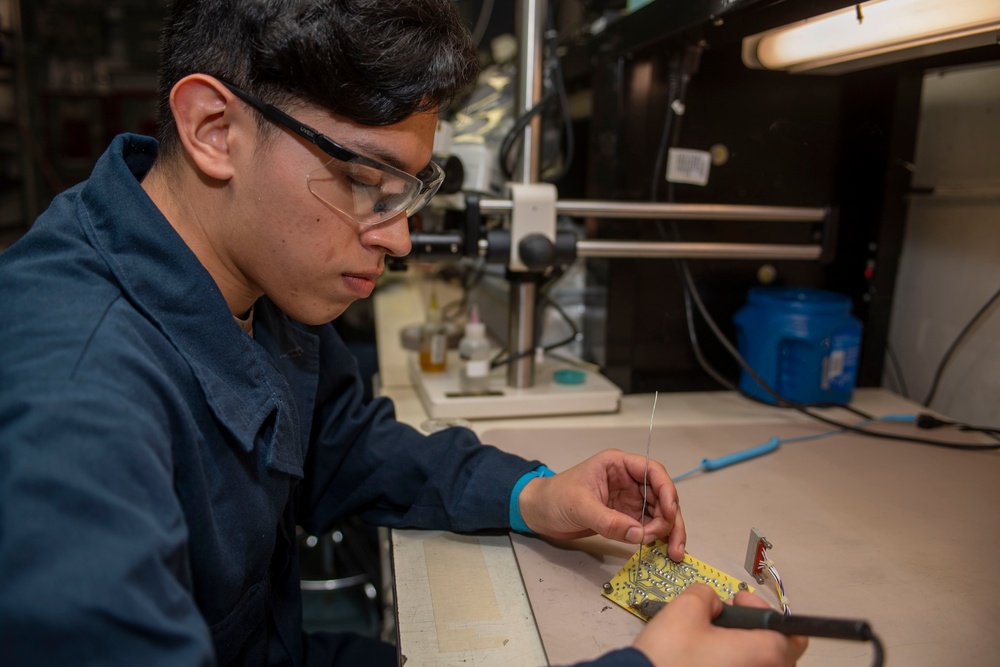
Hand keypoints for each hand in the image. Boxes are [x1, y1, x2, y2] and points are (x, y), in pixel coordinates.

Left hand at [517, 449, 685, 560]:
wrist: (538, 512)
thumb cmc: (554, 497)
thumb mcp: (580, 507)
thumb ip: (609, 521)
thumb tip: (639, 535)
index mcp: (617, 465)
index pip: (652, 472)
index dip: (666, 491)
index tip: (670, 512)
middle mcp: (628, 480)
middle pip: (661, 497)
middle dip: (671, 520)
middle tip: (675, 545)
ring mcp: (628, 499)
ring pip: (658, 514)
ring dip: (667, 533)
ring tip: (670, 553)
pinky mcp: (624, 517)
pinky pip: (647, 527)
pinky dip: (656, 539)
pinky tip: (661, 551)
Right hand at [634, 584, 808, 666]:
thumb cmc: (666, 660)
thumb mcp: (685, 608)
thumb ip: (707, 594)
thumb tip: (712, 600)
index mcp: (764, 655)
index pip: (794, 634)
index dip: (765, 611)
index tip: (742, 602)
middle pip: (775, 651)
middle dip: (750, 627)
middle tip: (723, 615)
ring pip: (755, 665)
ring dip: (739, 647)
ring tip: (709, 637)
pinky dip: (728, 664)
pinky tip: (703, 657)